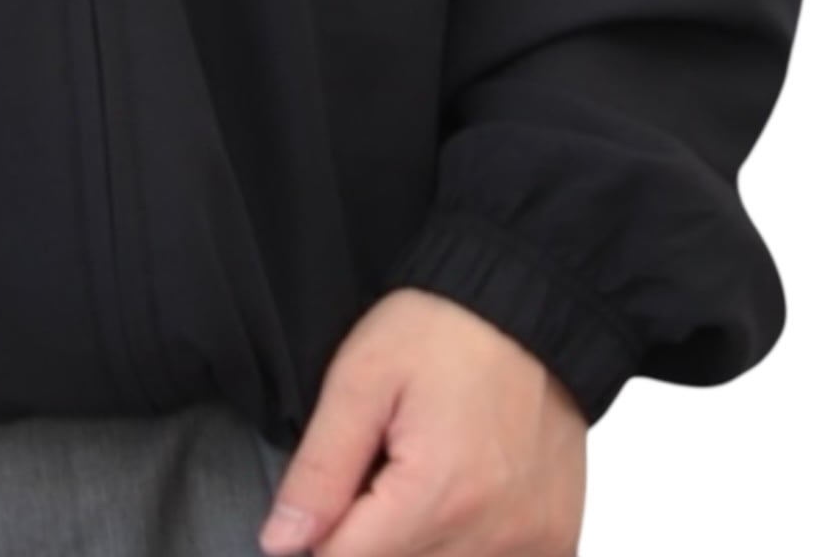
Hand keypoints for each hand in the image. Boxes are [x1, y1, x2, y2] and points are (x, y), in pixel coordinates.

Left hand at [258, 288, 586, 556]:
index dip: (322, 532)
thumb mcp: (360, 379)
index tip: (334, 492)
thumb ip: (320, 470)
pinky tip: (462, 499)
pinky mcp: (555, 541)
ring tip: (424, 475)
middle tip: (383, 470)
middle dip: (371, 535)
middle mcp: (491, 535)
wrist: (526, 304)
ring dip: (418, 540)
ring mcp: (532, 545)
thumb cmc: (445, 331)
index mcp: (435, 495)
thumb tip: (281, 540)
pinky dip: (466, 545)